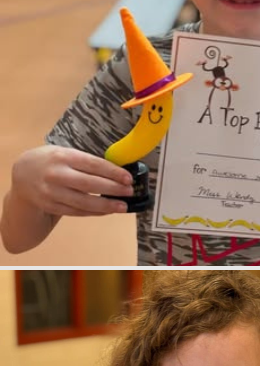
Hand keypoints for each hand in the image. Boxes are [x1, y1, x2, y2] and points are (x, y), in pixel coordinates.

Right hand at [12, 146, 132, 215]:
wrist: (23, 173)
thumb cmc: (53, 161)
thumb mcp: (65, 153)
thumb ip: (87, 162)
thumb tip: (118, 172)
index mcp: (63, 157)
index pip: (93, 165)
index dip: (113, 172)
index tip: (128, 178)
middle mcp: (56, 174)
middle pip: (89, 184)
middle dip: (113, 189)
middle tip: (130, 192)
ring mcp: (51, 192)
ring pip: (83, 202)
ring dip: (106, 205)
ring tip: (123, 206)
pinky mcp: (50, 205)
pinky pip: (76, 211)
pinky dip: (94, 212)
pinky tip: (107, 210)